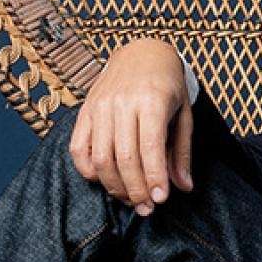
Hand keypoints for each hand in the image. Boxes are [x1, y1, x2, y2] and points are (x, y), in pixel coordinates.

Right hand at [69, 37, 194, 213]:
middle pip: (123, 158)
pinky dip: (88, 171)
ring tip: (130, 199)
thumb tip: (184, 187)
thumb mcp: (184, 114)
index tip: (161, 200)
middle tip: (146, 208)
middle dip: (135, 189)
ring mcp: (100, 106)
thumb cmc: (168, 87)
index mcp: (152, 100)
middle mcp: (122, 102)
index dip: (154, 178)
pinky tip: (105, 181)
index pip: (150, 147)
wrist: (142, 54)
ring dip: (114, 186)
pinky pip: (78, 148)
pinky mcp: (85, 111)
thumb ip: (181, 152)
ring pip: (100, 157)